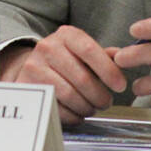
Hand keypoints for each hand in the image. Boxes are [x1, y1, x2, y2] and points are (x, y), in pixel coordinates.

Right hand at [0, 26, 126, 125]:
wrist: (31, 66)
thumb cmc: (65, 60)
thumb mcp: (82, 51)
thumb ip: (104, 55)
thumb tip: (123, 57)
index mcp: (66, 35)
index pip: (90, 50)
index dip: (108, 71)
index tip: (120, 86)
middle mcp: (47, 47)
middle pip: (82, 78)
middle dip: (99, 95)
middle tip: (106, 103)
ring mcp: (34, 67)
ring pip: (69, 95)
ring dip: (87, 107)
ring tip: (92, 108)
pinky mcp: (27, 87)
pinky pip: (56, 108)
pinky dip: (72, 115)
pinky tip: (77, 113)